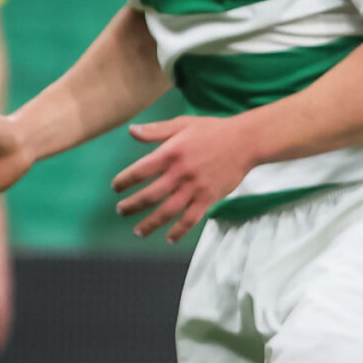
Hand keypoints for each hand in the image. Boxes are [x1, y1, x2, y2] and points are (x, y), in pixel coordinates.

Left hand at [115, 115, 262, 242]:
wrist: (246, 141)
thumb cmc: (213, 131)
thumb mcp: (183, 124)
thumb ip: (156, 131)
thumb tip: (131, 131)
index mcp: (170, 153)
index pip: (139, 172)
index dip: (124, 181)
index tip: (116, 187)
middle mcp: (180, 173)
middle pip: (149, 196)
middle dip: (131, 206)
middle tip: (121, 210)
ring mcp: (194, 188)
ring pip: (167, 212)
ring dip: (149, 224)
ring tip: (138, 231)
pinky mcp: (208, 198)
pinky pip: (190, 219)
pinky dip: (179, 231)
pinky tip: (169, 239)